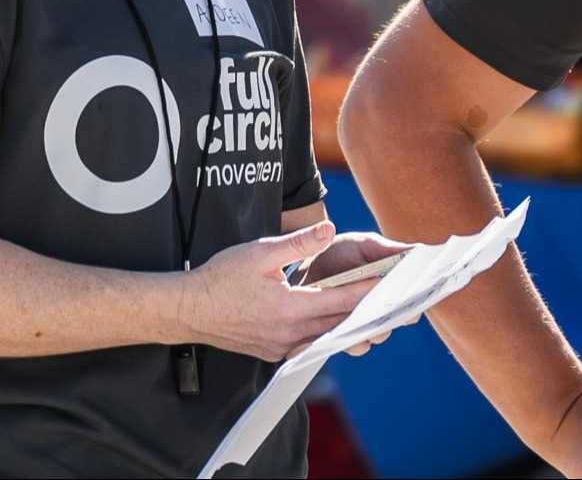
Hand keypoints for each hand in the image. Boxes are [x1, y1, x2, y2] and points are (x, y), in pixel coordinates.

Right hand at [178, 221, 399, 360]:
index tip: (393, 283)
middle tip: (394, 299)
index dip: (369, 290)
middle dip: (367, 310)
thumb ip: (299, 243)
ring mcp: (280, 346)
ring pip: (325, 335)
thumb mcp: (261, 252)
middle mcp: (288, 334)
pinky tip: (335, 320)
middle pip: (339, 322)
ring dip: (348, 323)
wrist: (187, 310)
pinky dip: (325, 330)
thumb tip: (329, 229)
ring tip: (372, 309)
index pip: (341, 299)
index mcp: (289, 308)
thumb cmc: (221, 278)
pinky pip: (308, 342)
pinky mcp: (271, 351)